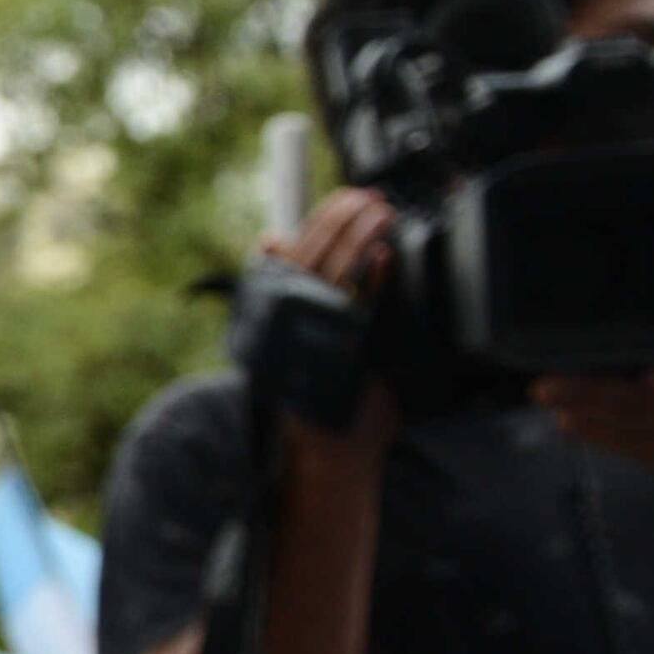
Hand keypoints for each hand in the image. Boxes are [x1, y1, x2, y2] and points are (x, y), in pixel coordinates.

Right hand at [258, 188, 402, 488]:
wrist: (328, 456)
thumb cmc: (317, 401)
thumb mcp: (293, 343)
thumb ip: (289, 293)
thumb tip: (269, 241)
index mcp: (269, 320)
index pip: (289, 258)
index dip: (315, 224)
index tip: (339, 200)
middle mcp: (284, 326)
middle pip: (310, 258)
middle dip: (338, 221)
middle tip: (364, 196)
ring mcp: (310, 339)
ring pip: (332, 275)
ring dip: (358, 238)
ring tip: (380, 213)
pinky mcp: (339, 353)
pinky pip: (356, 307)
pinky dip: (371, 280)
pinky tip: (384, 256)